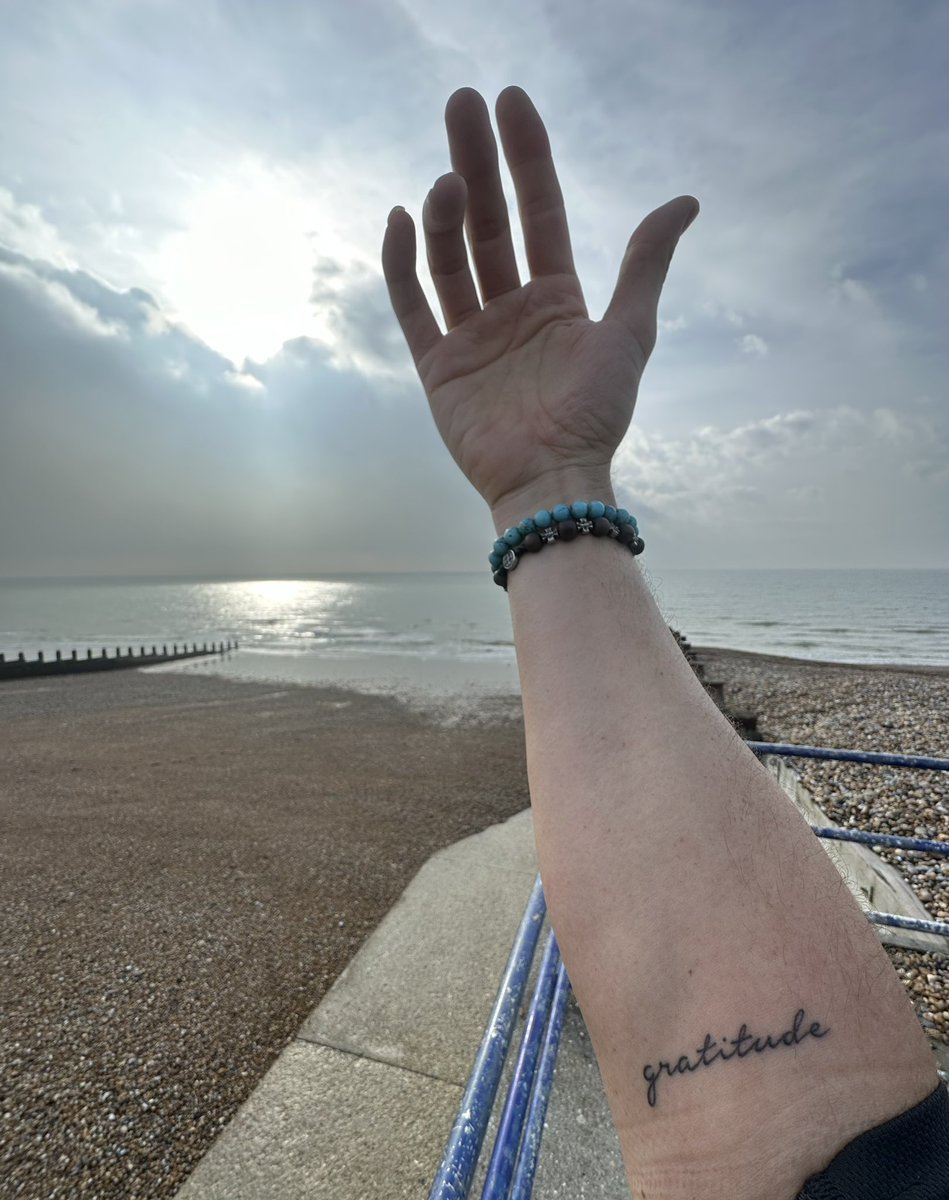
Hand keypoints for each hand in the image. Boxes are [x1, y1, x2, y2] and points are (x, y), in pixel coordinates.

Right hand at [382, 86, 697, 531]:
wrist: (552, 478)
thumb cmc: (596, 415)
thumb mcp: (629, 333)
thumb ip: (646, 265)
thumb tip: (686, 200)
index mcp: (557, 297)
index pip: (540, 210)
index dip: (527, 156)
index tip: (510, 101)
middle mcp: (512, 308)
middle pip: (489, 221)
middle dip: (477, 162)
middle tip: (461, 103)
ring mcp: (473, 334)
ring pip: (452, 256)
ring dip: (447, 213)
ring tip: (447, 180)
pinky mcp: (438, 365)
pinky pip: (413, 305)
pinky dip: (403, 263)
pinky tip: (402, 218)